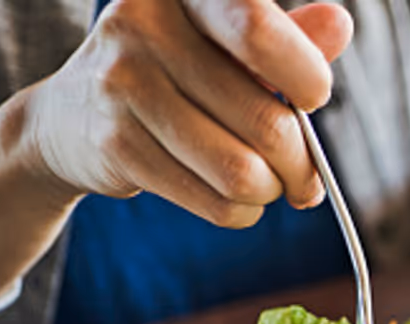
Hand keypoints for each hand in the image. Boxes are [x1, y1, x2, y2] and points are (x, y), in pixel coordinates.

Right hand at [23, 0, 352, 227]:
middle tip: (305, 176)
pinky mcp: (116, 143)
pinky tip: (235, 201)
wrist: (71, 117)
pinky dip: (241, 212)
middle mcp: (146, 25)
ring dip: (271, 192)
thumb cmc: (171, 75)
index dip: (306, 76)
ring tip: (267, 186)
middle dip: (301, 164)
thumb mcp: (223, 44)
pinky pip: (214, 201)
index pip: (259, 30)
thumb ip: (282, 39)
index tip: (313, 99)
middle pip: (265, 121)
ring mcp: (124, 83)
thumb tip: (339, 26)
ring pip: (242, 172)